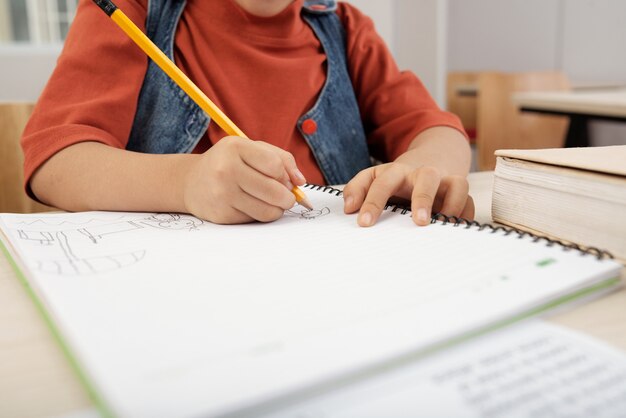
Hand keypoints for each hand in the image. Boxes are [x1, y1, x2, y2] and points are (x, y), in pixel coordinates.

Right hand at [182, 136, 305, 223]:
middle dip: (288, 197)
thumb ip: (282, 159)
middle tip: (287, 197)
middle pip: (274, 191)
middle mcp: (226, 170)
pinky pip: (255, 219)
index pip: (275, 165)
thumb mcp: (251, 149)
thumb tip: (300, 182)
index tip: (285, 180)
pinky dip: (261, 215)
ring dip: (278, 209)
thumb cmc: (229, 163)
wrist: (191, 182)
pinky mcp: (221, 215)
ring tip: (273, 203)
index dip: (286, 175)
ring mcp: (222, 194)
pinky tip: (253, 206)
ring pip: (268, 210)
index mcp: (235, 148)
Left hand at [343, 162, 473, 226]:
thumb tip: (349, 208)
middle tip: (419, 222)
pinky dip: (465, 214)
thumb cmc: (398, 177)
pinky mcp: (460, 192)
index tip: (364, 223)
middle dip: (423, 198)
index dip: (372, 202)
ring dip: (452, 204)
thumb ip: (356, 189)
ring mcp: (445, 181)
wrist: (432, 158)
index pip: (382, 183)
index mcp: (397, 171)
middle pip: (427, 177)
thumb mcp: (374, 176)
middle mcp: (423, 174)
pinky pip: (469, 201)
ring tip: (443, 224)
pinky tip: (455, 228)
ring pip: (458, 184)